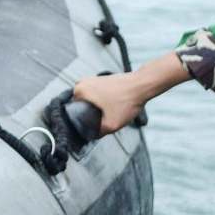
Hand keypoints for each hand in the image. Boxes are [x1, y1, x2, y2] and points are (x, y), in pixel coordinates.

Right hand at [71, 51, 187, 134]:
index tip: (94, 124)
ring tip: (110, 112)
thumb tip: (93, 136)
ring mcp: (91, 79)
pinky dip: (104, 100)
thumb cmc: (126, 101)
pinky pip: (97, 94)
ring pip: (90, 100)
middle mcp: (82, 82)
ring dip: (98, 107)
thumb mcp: (112, 124)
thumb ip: (99, 132)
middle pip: (81, 105)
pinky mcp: (101, 79)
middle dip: (91, 113)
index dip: (83, 120)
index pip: (73, 110)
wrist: (141, 85)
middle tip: (104, 119)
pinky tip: (114, 105)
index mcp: (79, 91)